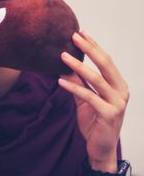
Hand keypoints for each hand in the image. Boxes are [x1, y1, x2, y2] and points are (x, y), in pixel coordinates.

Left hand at [58, 31, 128, 172]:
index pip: (106, 60)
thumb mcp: (84, 98)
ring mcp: (117, 103)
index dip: (93, 45)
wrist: (100, 148)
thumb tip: (64, 64)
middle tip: (73, 36)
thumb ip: (78, 82)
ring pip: (96, 79)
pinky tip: (60, 80)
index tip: (81, 32)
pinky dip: (73, 87)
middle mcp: (121, 91)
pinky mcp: (109, 114)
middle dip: (89, 48)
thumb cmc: (95, 121)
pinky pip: (88, 97)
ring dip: (77, 66)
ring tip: (62, 56)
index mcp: (118, 85)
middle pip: (105, 64)